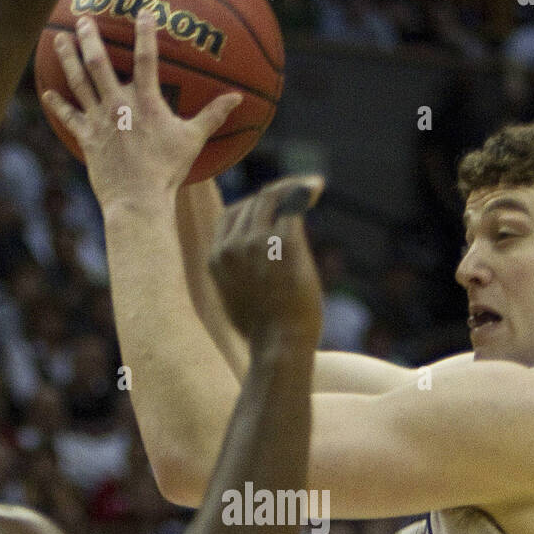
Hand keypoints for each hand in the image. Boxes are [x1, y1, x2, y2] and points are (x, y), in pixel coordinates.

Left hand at [42, 10, 241, 206]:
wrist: (138, 200)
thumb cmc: (167, 171)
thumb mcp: (193, 141)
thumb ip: (213, 115)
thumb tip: (237, 98)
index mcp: (145, 102)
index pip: (146, 58)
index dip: (145, 32)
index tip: (143, 10)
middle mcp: (118, 105)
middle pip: (99, 62)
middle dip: (90, 37)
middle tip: (83, 18)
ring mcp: (99, 121)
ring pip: (78, 81)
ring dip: (68, 57)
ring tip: (59, 38)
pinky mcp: (87, 138)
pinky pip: (68, 117)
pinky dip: (57, 104)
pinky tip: (47, 92)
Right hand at [207, 174, 324, 350]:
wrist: (279, 347)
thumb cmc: (264, 334)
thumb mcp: (237, 303)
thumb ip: (238, 277)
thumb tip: (252, 268)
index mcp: (216, 260)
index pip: (230, 217)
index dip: (252, 208)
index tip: (273, 208)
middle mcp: (231, 246)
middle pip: (252, 205)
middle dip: (276, 197)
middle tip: (298, 196)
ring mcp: (255, 242)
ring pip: (271, 198)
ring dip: (291, 188)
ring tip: (312, 187)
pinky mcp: (282, 242)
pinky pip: (293, 203)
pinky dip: (305, 190)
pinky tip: (317, 186)